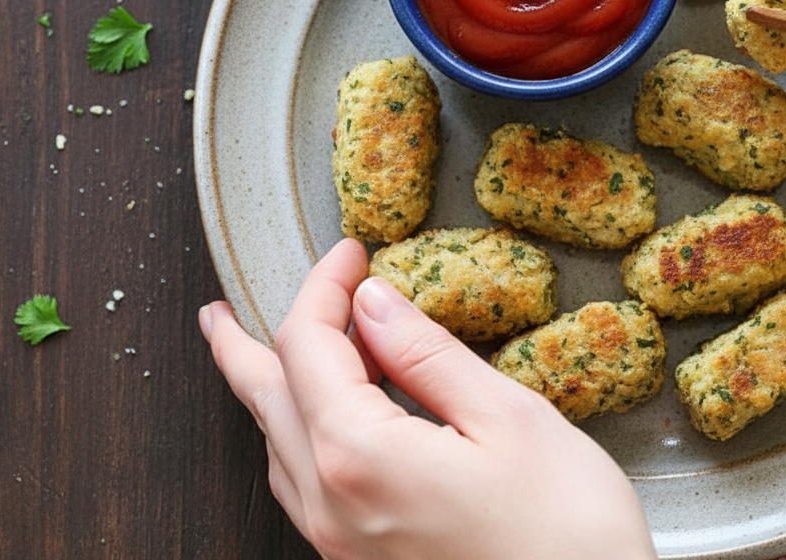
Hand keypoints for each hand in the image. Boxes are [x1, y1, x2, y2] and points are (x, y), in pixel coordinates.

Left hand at [201, 238, 656, 559]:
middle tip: (217, 315)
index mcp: (360, 456)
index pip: (309, 346)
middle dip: (241, 348)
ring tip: (261, 361)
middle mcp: (332, 506)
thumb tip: (376, 303)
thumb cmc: (567, 535)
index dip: (325, 288)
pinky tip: (320, 426)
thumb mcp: (509, 418)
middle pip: (266, 402)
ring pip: (276, 449)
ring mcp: (341, 543)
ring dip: (266, 394)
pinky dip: (298, 436)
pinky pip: (303, 488)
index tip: (352, 255)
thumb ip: (428, 355)